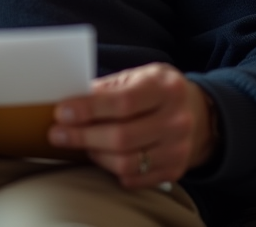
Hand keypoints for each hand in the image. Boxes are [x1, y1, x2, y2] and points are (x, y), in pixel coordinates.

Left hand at [48, 62, 216, 187]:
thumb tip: (70, 101)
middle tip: (58, 134)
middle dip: (83, 136)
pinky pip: (134, 178)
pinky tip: (100, 156)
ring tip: (79, 143)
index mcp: (166, 88)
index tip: (62, 112)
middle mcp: (177, 120)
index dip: (89, 109)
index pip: (123, 102)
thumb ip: (108, 88)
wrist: (198, 114)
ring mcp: (178, 149)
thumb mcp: (138, 76)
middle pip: (122, 137)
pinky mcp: (175, 170)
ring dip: (94, 154)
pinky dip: (111, 169)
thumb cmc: (157, 91)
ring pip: (126, 162)